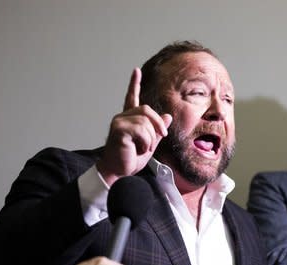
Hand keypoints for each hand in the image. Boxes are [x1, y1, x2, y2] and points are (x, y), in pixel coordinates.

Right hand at [97, 68, 171, 185]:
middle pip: (146, 110)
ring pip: (145, 122)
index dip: (134, 84)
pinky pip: (141, 130)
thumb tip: (167, 117)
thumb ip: (157, 130)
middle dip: (158, 124)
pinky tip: (138, 149)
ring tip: (143, 148)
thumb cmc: (130, 159)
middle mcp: (122, 118)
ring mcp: (118, 122)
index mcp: (128, 119)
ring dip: (151, 138)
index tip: (136, 71)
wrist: (118, 172)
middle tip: (162, 137)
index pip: (131, 97)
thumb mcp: (150, 143)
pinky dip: (145, 142)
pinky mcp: (118, 130)